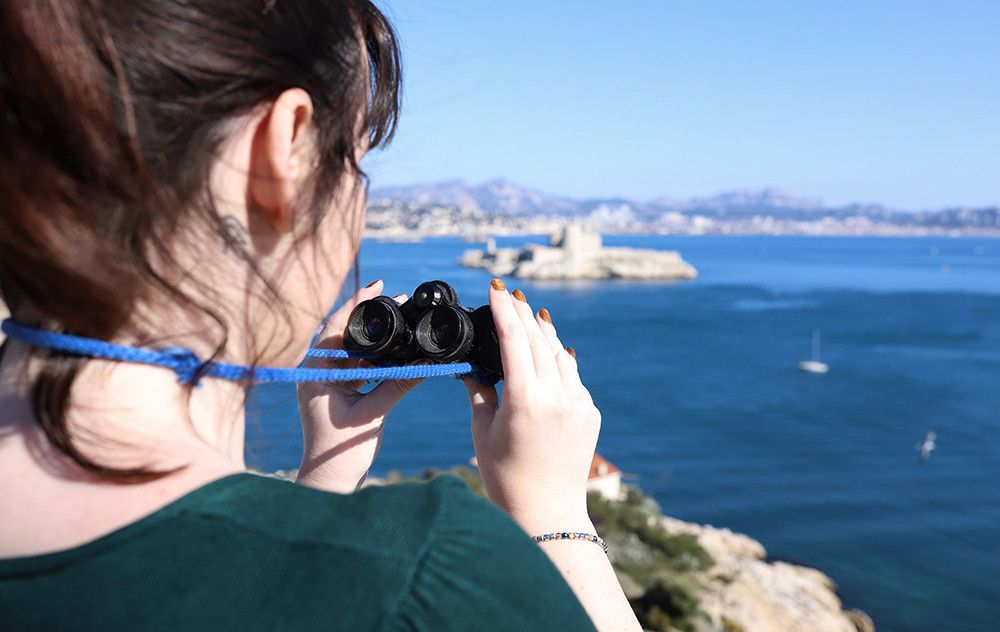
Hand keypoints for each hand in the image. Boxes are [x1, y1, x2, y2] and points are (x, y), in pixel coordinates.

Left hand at [296, 280, 423, 492]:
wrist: (329, 482)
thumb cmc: (341, 451)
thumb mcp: (374, 412)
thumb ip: (398, 384)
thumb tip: (424, 360)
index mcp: (315, 371)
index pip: (335, 326)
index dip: (356, 303)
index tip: (378, 285)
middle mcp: (316, 372)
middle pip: (343, 333)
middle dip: (370, 316)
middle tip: (397, 299)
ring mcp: (325, 383)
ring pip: (351, 350)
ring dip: (374, 337)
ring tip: (399, 320)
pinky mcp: (336, 393)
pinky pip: (356, 367)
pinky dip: (374, 358)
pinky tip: (393, 351)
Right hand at [463, 280, 600, 532]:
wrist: (547, 512)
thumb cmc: (505, 475)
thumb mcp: (483, 430)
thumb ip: (480, 391)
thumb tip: (471, 366)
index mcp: (526, 398)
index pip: (514, 339)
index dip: (504, 310)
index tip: (497, 289)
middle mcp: (557, 395)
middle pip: (540, 339)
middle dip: (524, 313)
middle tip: (511, 293)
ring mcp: (579, 403)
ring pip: (561, 354)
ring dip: (545, 333)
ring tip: (533, 314)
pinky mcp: (590, 413)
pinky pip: (574, 376)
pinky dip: (561, 359)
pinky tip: (554, 349)